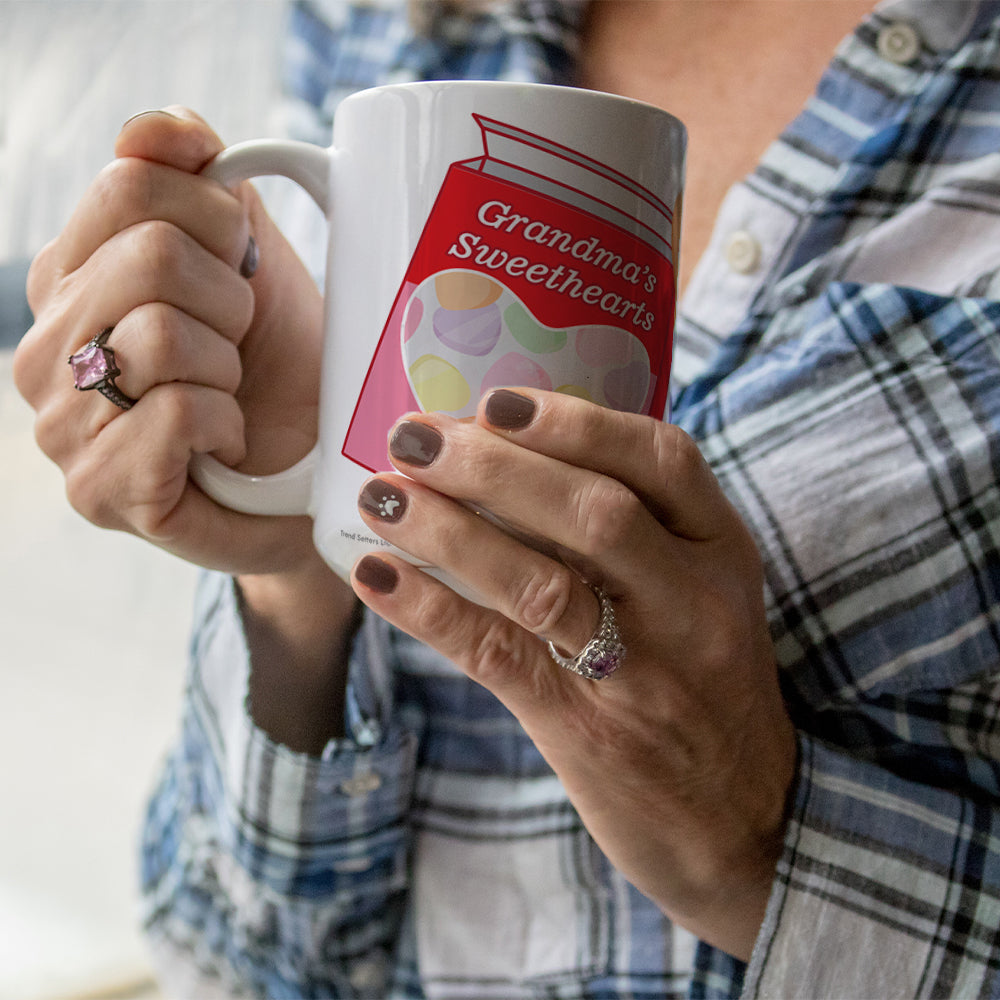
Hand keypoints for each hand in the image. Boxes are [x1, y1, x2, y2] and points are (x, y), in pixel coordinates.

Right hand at [15, 108, 355, 748]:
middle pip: (151, 256)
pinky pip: (174, 412)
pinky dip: (224, 422)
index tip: (237, 268)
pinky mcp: (98, 492)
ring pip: (162, 336)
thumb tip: (170, 130)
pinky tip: (222, 441)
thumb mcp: (248, 258)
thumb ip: (201, 181)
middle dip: (229, 301)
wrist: (311, 461)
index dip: (217, 222)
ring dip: (227, 367)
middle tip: (237, 344)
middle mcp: (46, 347)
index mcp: (69, 276)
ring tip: (228, 396)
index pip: (130, 184)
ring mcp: (61, 424)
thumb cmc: (276, 362)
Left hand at [351, 389, 796, 958]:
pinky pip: (497, 654)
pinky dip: (429, 608)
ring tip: (381, 495)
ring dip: (448, 531)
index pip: (662, 460)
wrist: (744, 821)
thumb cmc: (706, 686)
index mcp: (721, 552)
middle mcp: (690, 602)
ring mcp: (641, 668)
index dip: (576, 421)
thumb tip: (517, 458)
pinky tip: (375, 574)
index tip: (496, 400)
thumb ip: (642, 531)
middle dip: (493, 467)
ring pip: (539, 582)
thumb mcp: (705, 595)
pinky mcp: (586, 726)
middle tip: (414, 435)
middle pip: (592, 512)